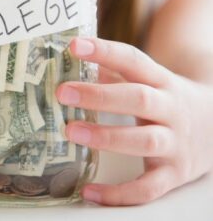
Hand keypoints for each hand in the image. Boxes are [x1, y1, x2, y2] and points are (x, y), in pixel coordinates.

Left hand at [56, 37, 212, 205]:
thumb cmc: (166, 101)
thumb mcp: (149, 81)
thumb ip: (111, 72)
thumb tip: (63, 63)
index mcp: (162, 81)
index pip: (133, 61)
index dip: (105, 51)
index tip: (74, 45)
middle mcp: (171, 110)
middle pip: (138, 99)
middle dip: (99, 96)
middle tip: (62, 92)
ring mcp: (175, 143)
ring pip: (144, 141)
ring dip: (106, 136)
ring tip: (70, 131)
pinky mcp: (174, 174)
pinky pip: (147, 188)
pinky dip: (119, 193)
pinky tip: (89, 190)